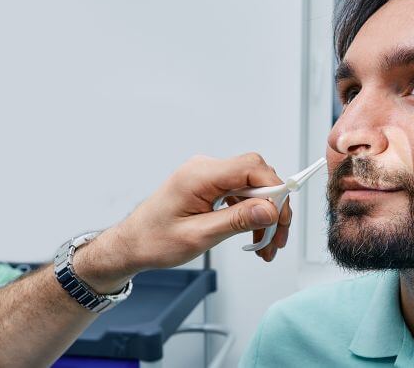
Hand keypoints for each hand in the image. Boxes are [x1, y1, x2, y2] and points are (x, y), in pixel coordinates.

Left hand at [74, 153, 291, 292]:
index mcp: (199, 175)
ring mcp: (208, 177)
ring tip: (266, 245)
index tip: (281, 217)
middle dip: (273, 207)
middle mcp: (205, 169)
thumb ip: (236, 220)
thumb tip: (269, 210)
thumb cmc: (154, 240)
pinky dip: (251, 215)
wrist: (132, 244)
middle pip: (256, 177)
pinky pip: (240, 194)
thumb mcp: (199, 236)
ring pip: (252, 188)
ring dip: (264, 215)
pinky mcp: (210, 187)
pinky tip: (254, 236)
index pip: (251, 168)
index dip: (273, 190)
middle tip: (278, 237)